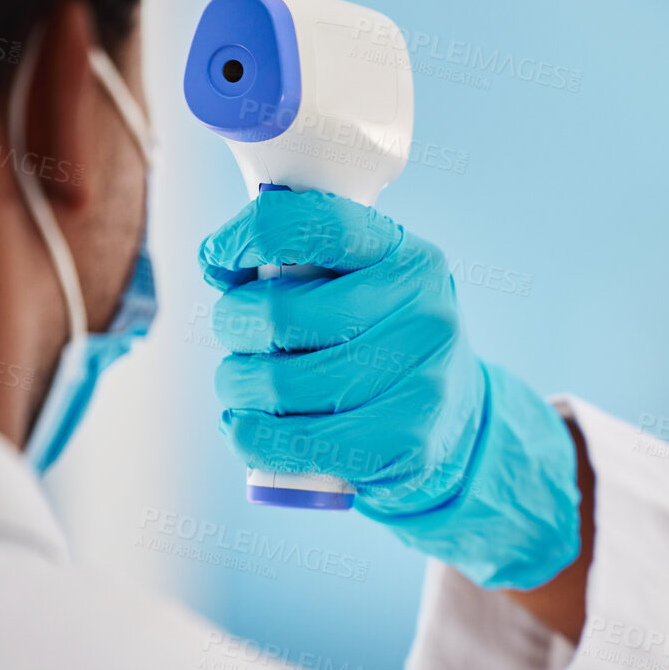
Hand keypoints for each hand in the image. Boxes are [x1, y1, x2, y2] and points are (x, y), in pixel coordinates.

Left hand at [198, 189, 580, 589]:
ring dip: (236, 386)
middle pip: (280, 313)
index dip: (251, 236)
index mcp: (410, 260)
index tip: (217, 261)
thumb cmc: (384, 344)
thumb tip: (220, 263)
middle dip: (232, 325)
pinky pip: (294, 442)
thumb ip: (312, 262)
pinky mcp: (407, 444)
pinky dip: (248, 436)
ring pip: (278, 382)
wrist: (451, 422)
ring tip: (245, 388)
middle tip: (238, 339)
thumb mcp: (371, 284)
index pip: (320, 226)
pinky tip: (247, 427)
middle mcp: (425, 314)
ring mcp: (422, 382)